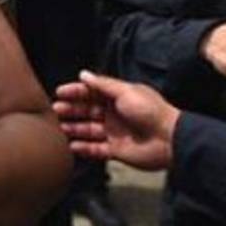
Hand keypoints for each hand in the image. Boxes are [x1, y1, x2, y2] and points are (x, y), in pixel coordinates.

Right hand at [53, 70, 178, 170]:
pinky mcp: (116, 150)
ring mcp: (114, 132)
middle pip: (87, 110)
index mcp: (117, 97)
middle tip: (56, 110)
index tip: (60, 92)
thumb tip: (83, 74)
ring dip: (74, 128)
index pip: (91, 92)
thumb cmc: (149, 111)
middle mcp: (113, 113)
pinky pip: (96, 149)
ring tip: (60, 127)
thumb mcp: (126, 91)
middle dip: (71, 109)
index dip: (75, 91)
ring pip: (88, 129)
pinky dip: (84, 148)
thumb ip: (102, 84)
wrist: (170, 139)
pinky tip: (72, 145)